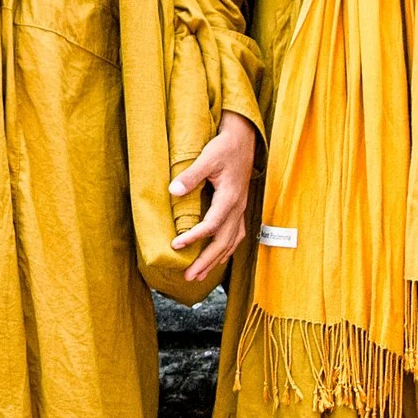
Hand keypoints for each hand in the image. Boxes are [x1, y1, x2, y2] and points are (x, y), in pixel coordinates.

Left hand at [170, 111, 257, 283]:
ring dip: (216, 261)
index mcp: (230, 198)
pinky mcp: (240, 209)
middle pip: (223, 243)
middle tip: (188, 277)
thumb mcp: (207, 158)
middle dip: (206, 262)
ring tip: (200, 277)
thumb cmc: (225, 147)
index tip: (176, 245)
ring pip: (231, 243)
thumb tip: (173, 191)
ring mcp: (241, 210)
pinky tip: (218, 259)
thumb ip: (191, 175)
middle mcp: (238, 208)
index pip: (212, 225)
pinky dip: (226, 251)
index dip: (194, 237)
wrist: (244, 140)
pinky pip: (236, 236)